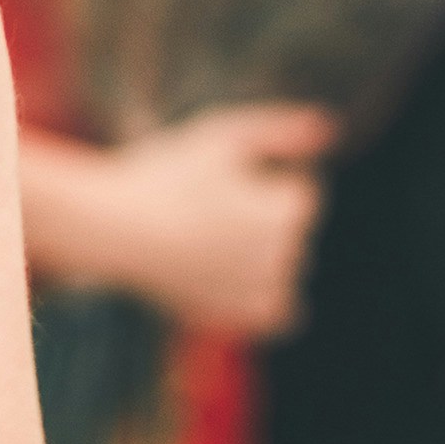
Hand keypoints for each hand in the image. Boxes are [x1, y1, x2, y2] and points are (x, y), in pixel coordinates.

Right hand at [81, 104, 333, 337]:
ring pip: (291, 267)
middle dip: (265, 215)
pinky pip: (280, 310)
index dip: (268, 177)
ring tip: (214, 237)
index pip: (305, 191)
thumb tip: (332, 127)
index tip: (226, 177)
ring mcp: (261, 291)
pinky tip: (233, 272)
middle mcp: (283, 257)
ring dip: (268, 253)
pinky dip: (267, 293)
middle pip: (294, 230)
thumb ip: (282, 131)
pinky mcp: (239, 316)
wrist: (112, 228)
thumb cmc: (167, 174)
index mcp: (287, 211)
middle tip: (210, 206)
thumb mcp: (224, 136)